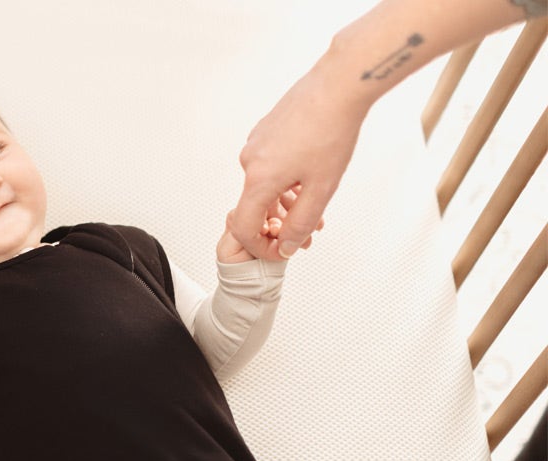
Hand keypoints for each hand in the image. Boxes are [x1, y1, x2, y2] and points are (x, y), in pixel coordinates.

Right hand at [234, 67, 367, 259]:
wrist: (338, 87)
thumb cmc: (331, 131)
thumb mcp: (321, 188)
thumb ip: (301, 222)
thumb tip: (287, 246)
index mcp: (259, 179)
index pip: (244, 227)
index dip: (262, 246)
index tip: (282, 250)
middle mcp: (250, 161)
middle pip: (256, 205)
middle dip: (281, 222)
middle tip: (310, 229)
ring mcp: (256, 143)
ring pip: (264, 184)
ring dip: (285, 200)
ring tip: (315, 199)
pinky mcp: (265, 131)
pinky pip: (269, 165)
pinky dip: (285, 178)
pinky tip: (310, 172)